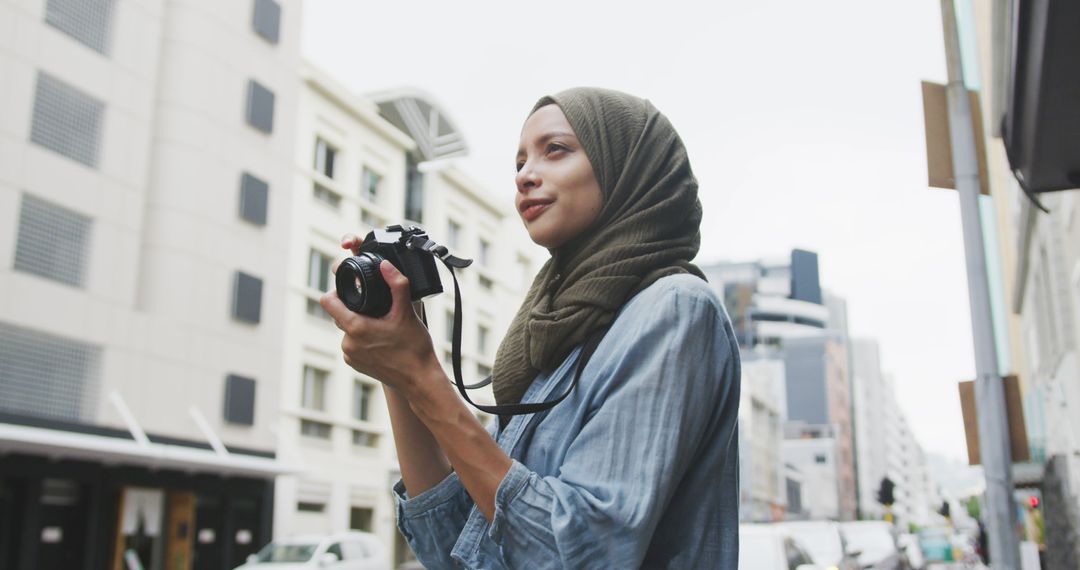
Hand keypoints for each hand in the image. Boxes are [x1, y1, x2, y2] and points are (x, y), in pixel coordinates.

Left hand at [320, 235, 440, 396]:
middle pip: (339, 315)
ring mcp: (350, 356)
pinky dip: (362, 339)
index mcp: (356, 328)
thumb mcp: (406, 312)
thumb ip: (396, 284)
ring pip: (347, 330)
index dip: (336, 291)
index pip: (328, 302)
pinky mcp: (354, 365)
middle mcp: (348, 343)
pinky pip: (352, 344)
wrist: (419, 379)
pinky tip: (380, 340)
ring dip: (358, 324)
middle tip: (375, 307)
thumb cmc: (414, 348)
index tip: (351, 290)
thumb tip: (385, 265)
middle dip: (353, 308)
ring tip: (381, 324)